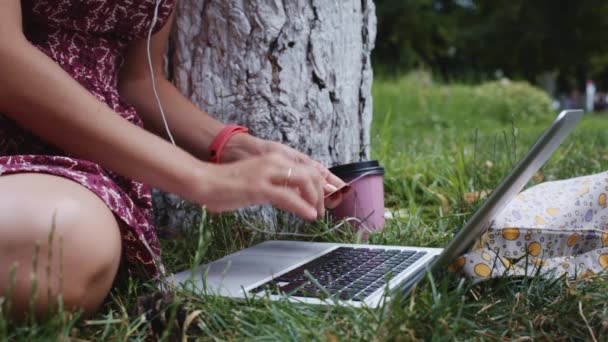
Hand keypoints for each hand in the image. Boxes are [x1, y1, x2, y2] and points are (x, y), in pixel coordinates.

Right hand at [222, 133, 348, 209]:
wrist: (204, 181)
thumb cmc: (226, 184)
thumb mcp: (257, 182)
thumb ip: (275, 187)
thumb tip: (291, 199)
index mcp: (274, 159)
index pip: (306, 168)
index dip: (320, 184)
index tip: (325, 199)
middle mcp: (274, 161)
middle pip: (311, 173)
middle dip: (321, 192)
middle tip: (321, 209)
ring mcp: (267, 173)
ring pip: (305, 182)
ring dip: (315, 199)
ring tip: (317, 214)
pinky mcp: (260, 187)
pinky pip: (289, 197)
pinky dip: (303, 206)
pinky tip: (309, 215)